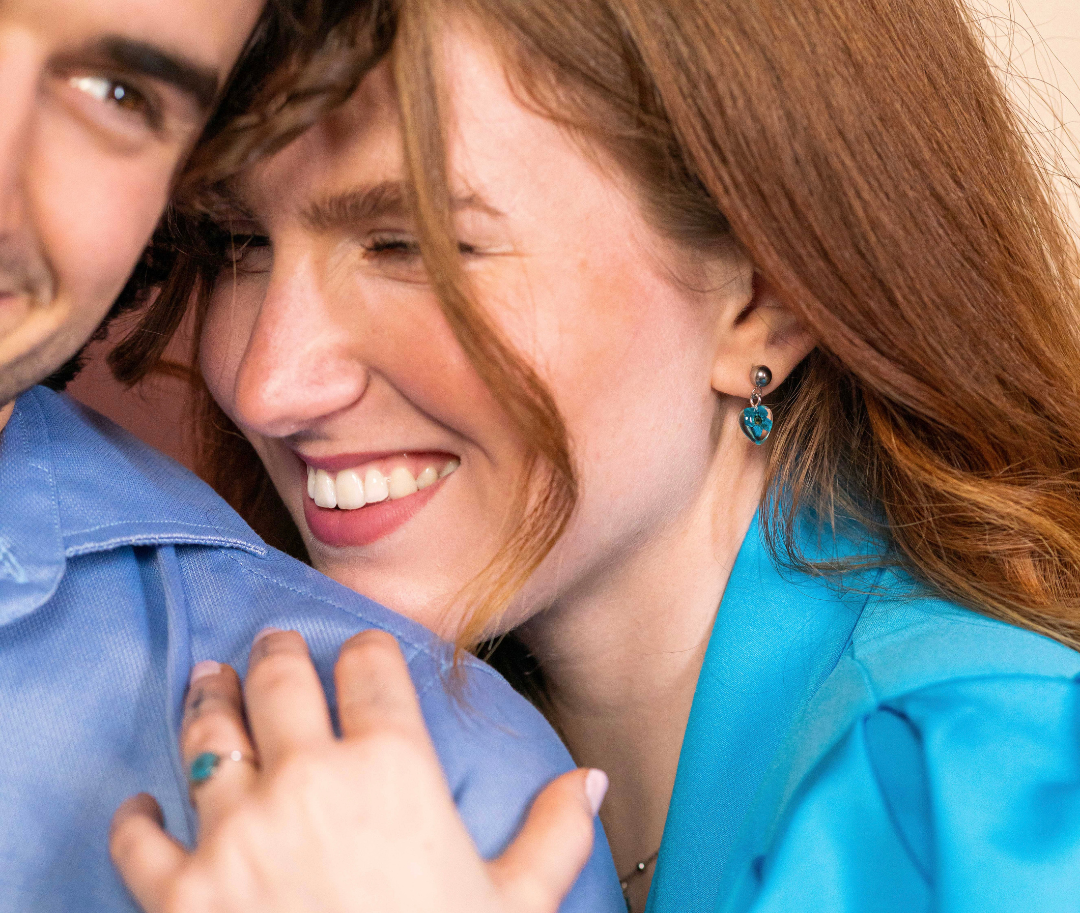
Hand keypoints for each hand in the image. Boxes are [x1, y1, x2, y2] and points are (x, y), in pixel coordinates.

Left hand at [110, 629, 606, 912]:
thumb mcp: (518, 906)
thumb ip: (554, 835)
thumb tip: (589, 781)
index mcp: (393, 768)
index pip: (371, 668)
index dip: (367, 651)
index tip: (361, 653)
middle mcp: (309, 779)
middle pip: (280, 679)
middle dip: (276, 652)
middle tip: (270, 644)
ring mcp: (237, 834)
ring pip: (209, 735)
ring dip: (206, 700)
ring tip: (206, 681)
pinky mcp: (179, 896)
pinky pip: (142, 837)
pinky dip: (138, 816)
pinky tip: (143, 805)